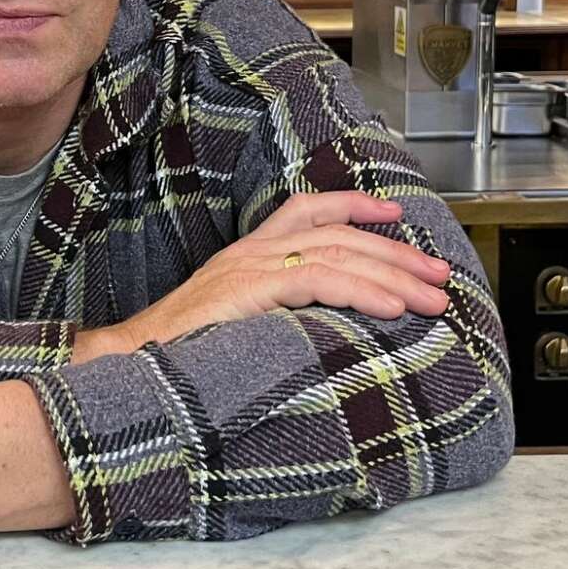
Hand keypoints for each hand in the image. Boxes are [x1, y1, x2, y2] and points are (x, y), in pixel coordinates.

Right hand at [76, 191, 451, 360]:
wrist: (129, 362)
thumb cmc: (179, 352)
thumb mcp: (234, 321)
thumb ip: (272, 311)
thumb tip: (319, 326)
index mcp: (247, 254)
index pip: (307, 209)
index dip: (355, 206)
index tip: (397, 214)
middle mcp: (250, 252)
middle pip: (338, 234)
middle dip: (396, 253)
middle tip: (439, 275)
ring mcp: (248, 268)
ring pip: (337, 256)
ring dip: (393, 276)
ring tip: (431, 299)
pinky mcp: (248, 291)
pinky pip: (317, 281)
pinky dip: (361, 292)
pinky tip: (392, 309)